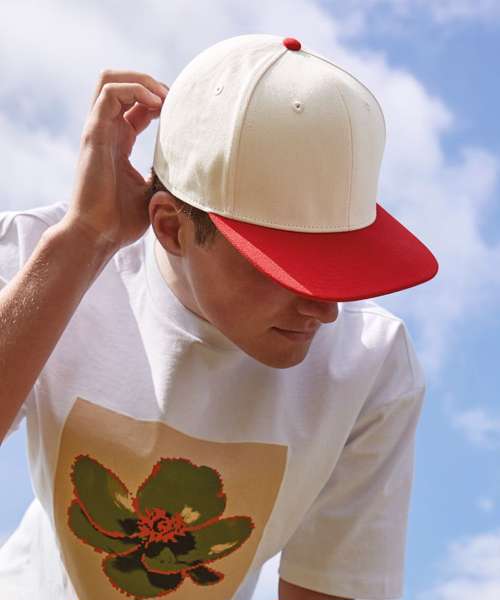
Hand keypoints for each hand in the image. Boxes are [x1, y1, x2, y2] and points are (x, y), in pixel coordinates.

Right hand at [61, 69, 168, 252]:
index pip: (136, 105)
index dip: (159, 99)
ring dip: (142, 80)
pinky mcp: (94, 134)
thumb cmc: (122, 220)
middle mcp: (106, 131)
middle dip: (149, 82)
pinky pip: (110, 93)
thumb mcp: (151, 192)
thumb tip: (186, 171)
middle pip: (120, 83)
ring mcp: (98, 130)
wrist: (98, 235)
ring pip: (110, 79)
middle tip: (174, 100)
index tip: (182, 113)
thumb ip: (162, 174)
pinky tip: (157, 104)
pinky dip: (135, 89)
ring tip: (165, 98)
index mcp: (118, 142)